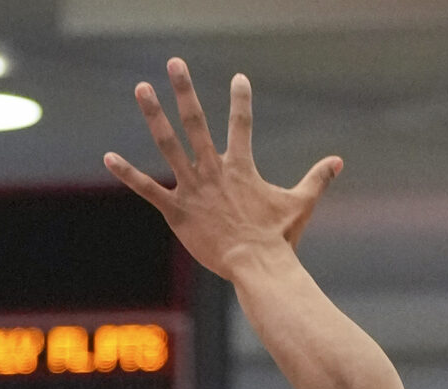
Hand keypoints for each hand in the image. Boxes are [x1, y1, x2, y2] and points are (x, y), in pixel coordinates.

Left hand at [105, 63, 341, 279]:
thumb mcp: (300, 204)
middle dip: (184, 90)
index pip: (242, 124)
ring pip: (169, 145)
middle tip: (174, 63)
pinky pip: (149, 190)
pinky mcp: (178, 212)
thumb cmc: (278, 238)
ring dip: (154, 115)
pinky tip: (109, 157)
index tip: (239, 79)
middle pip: (196, 121)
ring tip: (141, 88)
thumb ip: (317, 179)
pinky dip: (128, 174)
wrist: (258, 267)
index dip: (241, 100)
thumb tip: (339, 161)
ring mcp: (193, 189)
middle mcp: (214, 171)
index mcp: (240, 167)